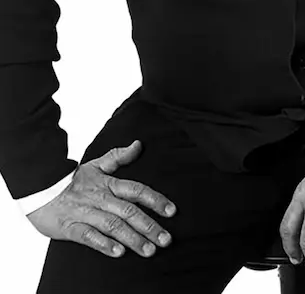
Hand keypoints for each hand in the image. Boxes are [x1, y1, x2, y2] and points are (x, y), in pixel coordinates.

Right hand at [26, 139, 176, 258]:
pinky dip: (103, 244)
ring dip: (132, 238)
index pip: (137, 190)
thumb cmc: (71, 179)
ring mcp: (85, 213)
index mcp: (108, 184)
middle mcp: (100, 198)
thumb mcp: (96, 164)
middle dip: (149, 226)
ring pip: (113, 225)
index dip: (155, 200)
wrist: (39, 186)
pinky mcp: (70, 227)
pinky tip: (118, 252)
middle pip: (129, 211)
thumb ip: (119, 156)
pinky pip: (88, 236)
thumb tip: (139, 144)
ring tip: (149, 250)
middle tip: (167, 240)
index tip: (172, 211)